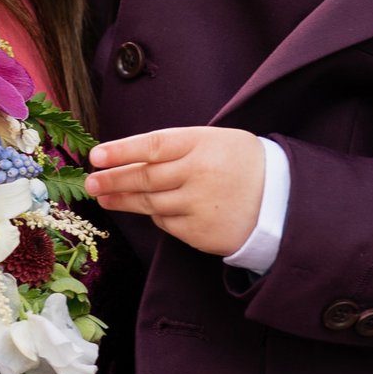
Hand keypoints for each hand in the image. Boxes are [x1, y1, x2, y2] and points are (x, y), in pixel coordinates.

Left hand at [84, 127, 267, 257]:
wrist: (282, 202)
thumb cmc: (243, 165)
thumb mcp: (217, 140)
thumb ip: (179, 145)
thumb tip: (132, 155)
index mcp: (202, 144)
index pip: (152, 145)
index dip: (121, 151)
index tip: (96, 156)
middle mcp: (198, 174)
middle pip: (144, 178)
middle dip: (112, 180)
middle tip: (90, 182)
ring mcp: (198, 206)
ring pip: (149, 203)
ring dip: (122, 200)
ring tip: (103, 196)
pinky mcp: (200, 233)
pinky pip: (166, 223)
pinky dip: (157, 215)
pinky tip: (150, 210)